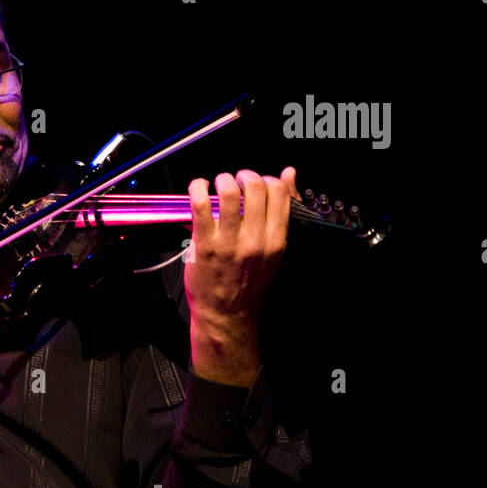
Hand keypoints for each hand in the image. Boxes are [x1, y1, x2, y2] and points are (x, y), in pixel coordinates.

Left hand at [184, 167, 300, 384]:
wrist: (226, 313)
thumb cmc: (248, 282)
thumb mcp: (273, 249)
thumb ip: (281, 212)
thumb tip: (290, 174)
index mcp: (276, 240)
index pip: (279, 193)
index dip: (268, 178)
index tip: (257, 183)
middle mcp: (255, 239)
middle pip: (256, 186)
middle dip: (244, 175)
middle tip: (236, 180)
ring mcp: (229, 242)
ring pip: (229, 191)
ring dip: (222, 179)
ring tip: (218, 184)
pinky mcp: (204, 244)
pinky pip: (200, 205)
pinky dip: (196, 188)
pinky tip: (197, 188)